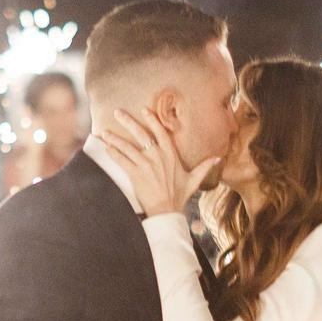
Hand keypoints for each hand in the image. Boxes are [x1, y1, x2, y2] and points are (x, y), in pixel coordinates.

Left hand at [99, 109, 218, 216]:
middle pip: (141, 134)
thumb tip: (218, 159)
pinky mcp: (136, 174)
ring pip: (127, 147)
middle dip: (128, 122)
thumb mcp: (194, 179)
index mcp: (170, 154)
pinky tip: (105, 147)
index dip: (151, 119)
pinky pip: (122, 160)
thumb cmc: (180, 195)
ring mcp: (146, 164)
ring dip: (114, 138)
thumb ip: (205, 166)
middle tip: (116, 112)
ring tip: (103, 131)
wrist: (167, 210)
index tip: (143, 110)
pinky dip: (113, 153)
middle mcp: (157, 156)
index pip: (160, 132)